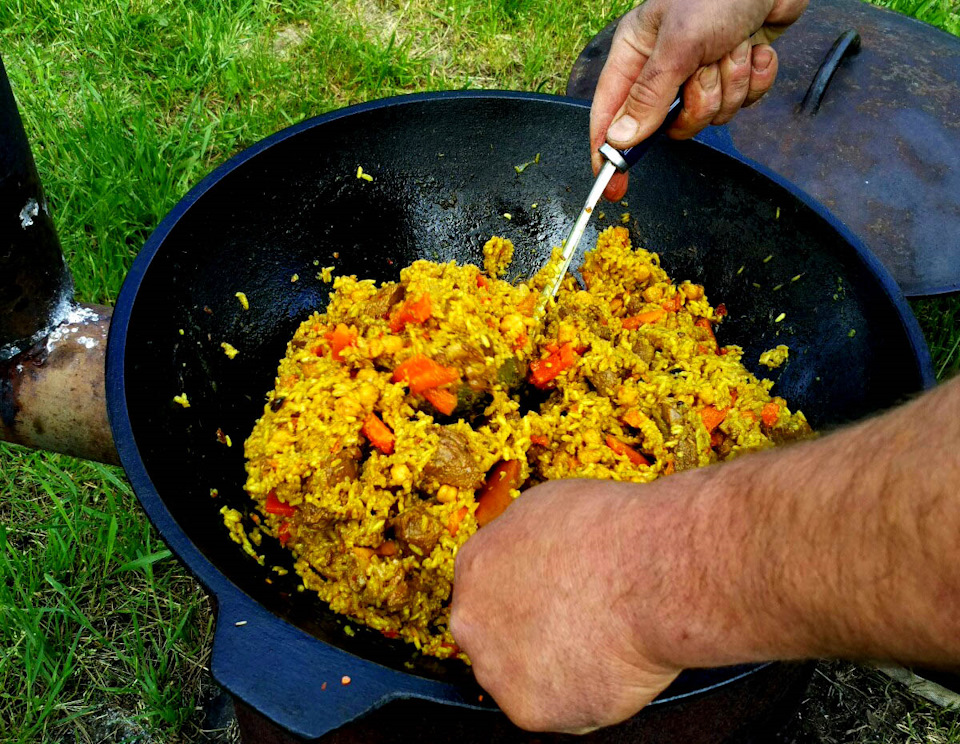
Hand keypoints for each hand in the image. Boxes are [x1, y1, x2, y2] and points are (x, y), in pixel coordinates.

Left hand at [450, 479, 681, 732]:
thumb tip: (532, 553)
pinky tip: (607, 667)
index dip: (522, 595)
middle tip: (576, 623)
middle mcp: (472, 620)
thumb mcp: (548, 506)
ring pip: (523, 676)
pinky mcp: (530, 708)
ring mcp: (497, 668)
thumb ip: (522, 540)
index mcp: (474, 566)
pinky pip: (557, 708)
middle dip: (530, 633)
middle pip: (495, 636)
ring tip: (598, 642)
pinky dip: (582, 696)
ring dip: (553, 666)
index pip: (487, 591)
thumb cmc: (612, 534)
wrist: (650, 574)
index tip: (548, 599)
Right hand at [591, 0, 808, 200]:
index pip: (610, 114)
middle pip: (670, 123)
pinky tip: (754, 47)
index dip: (610, 153)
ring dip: (730, 85)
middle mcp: (665, 65)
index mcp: (636, 52)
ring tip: (735, 48)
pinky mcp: (735, 69)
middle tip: (704, 75)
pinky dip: (754, 77)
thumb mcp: (677, 45)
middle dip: (697, 105)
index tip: (612, 187)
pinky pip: (742, 100)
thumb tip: (620, 141)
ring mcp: (702, 69)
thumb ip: (649, 97)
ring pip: (711, 114)